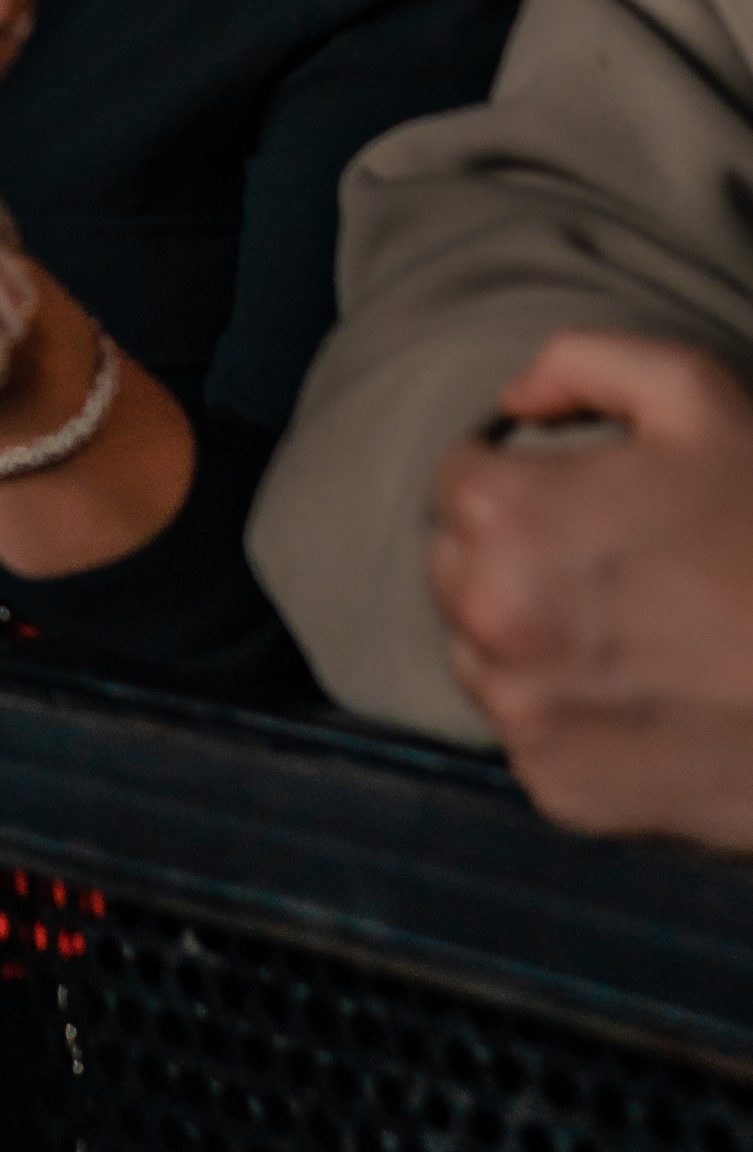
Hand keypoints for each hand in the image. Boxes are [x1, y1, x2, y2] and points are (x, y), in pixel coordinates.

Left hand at [429, 329, 752, 845]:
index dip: (519, 477)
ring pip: (479, 653)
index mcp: (505, 517)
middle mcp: (488, 620)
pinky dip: (566, 712)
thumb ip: (582, 361)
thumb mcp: (697, 399)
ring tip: (625, 627)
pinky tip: (641, 693)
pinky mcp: (556, 789)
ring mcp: (521, 715)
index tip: (578, 494)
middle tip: (605, 560)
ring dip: (524, 635)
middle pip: (453, 566)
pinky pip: (529, 732)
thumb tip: (510, 399)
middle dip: (507, 554)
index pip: (456, 477)